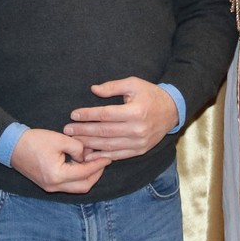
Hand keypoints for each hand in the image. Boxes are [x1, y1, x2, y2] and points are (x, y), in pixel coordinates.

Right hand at [10, 128, 110, 193]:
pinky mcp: (47, 185)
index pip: (85, 173)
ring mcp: (50, 188)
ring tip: (93, 162)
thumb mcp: (60, 139)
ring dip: (87, 177)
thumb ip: (78, 147)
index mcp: (57, 175)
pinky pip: (67, 185)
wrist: (12, 145)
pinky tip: (80, 165)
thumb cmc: (34, 140)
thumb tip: (87, 155)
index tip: (108, 158)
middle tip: (103, 161)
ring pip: (76, 188)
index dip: (98, 165)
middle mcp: (54, 186)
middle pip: (83, 187)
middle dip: (96, 175)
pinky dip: (77, 178)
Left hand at [63, 77, 177, 160]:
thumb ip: (112, 87)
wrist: (172, 110)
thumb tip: (93, 90)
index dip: (88, 115)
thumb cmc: (150, 94)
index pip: (105, 114)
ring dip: (89, 144)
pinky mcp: (139, 150)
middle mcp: (137, 129)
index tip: (73, 114)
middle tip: (67, 130)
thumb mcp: (133, 83)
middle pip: (104, 131)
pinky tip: (89, 155)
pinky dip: (102, 156)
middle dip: (83, 131)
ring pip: (108, 145)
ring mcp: (138, 142)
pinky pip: (117, 155)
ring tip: (74, 142)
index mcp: (135, 111)